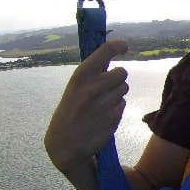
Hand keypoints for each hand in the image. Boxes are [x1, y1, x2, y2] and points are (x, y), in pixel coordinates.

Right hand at [45, 39, 129, 171]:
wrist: (65, 143)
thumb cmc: (71, 110)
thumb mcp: (75, 87)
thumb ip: (92, 73)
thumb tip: (113, 51)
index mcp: (81, 75)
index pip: (105, 51)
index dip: (118, 46)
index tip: (124, 46)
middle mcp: (94, 86)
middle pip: (122, 72)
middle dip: (117, 79)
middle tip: (105, 87)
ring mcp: (105, 102)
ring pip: (124, 89)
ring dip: (116, 94)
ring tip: (100, 104)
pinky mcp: (114, 117)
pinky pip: (123, 104)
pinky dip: (116, 108)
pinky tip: (102, 116)